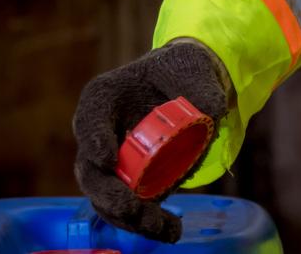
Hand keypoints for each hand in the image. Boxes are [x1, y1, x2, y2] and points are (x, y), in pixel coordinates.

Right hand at [72, 40, 231, 242]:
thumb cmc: (182, 71)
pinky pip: (130, 209)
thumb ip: (202, 89)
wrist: (188, 87)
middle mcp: (100, 133)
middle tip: (132, 208)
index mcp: (104, 97)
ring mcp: (113, 163)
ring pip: (107, 198)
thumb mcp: (193, 69)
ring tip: (159, 227)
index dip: (94, 139)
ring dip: (129, 218)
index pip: (90, 118)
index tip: (108, 159)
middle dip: (109, 194)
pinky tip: (172, 232)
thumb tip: (210, 115)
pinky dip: (148, 225)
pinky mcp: (132, 183)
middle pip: (90, 170)